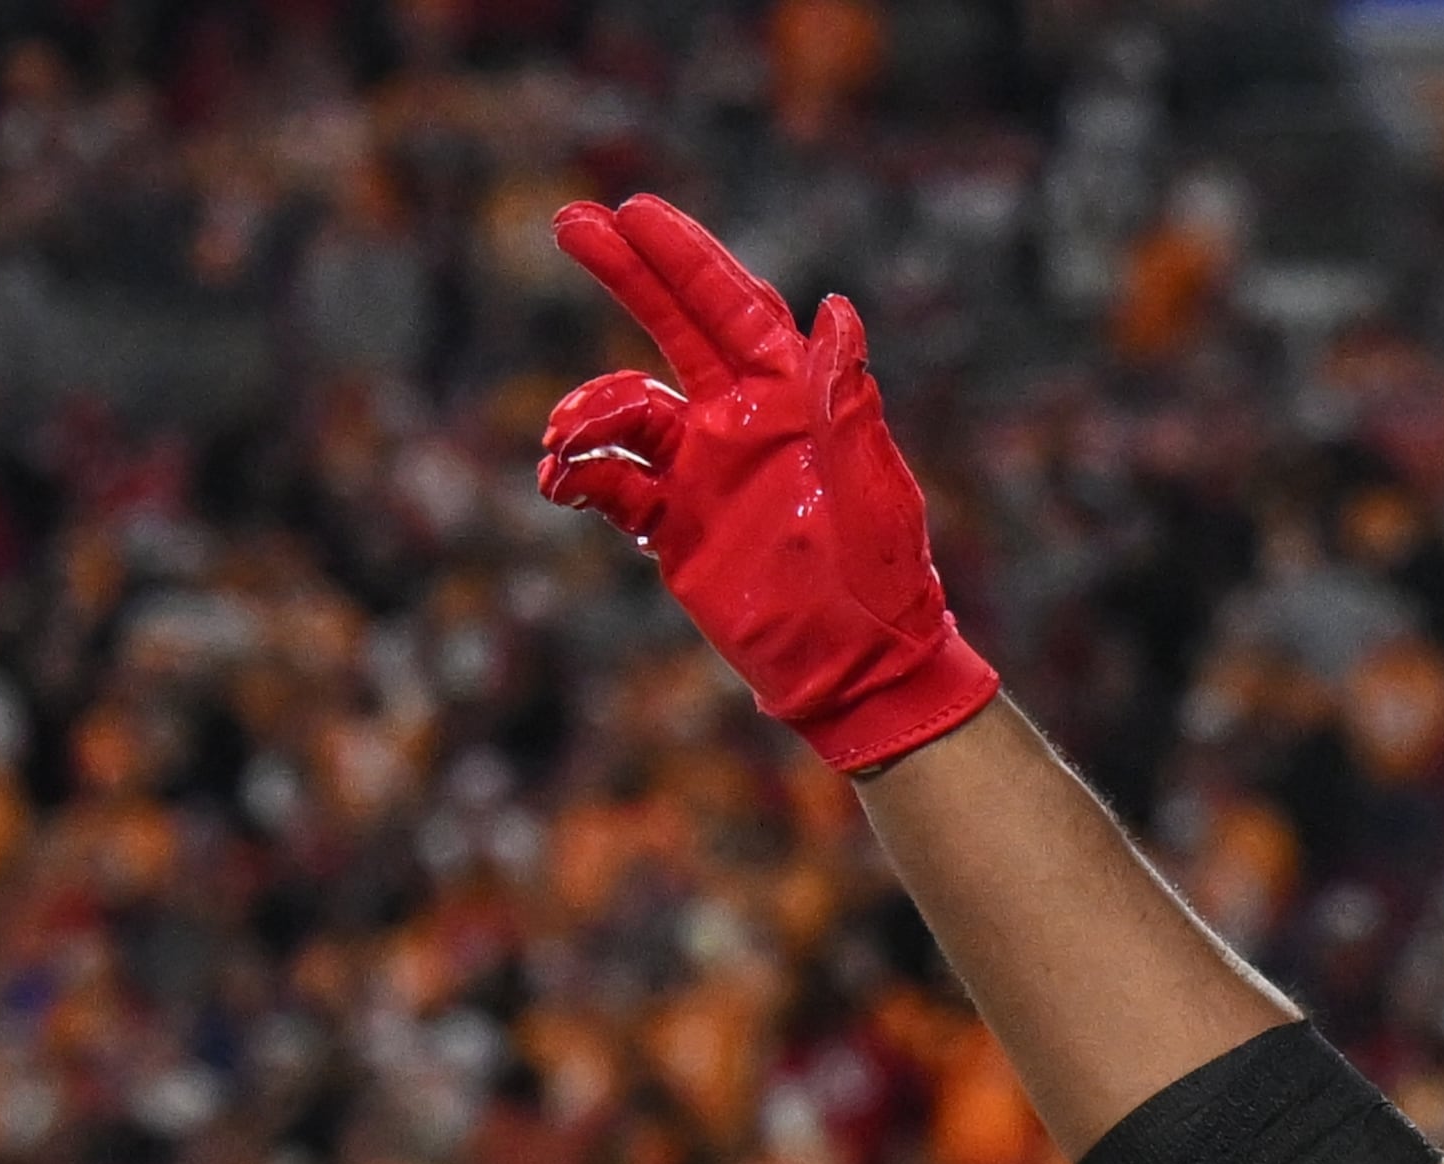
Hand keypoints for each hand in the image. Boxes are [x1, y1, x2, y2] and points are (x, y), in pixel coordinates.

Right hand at [540, 196, 997, 773]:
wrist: (859, 671)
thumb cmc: (884, 579)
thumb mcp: (873, 489)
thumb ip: (847, 402)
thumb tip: (836, 308)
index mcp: (794, 400)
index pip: (732, 308)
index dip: (685, 258)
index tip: (633, 211)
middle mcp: (743, 422)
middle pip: (673, 326)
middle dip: (626, 273)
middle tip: (568, 221)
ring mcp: (705, 472)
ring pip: (626, 411)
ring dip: (588, 412)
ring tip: (564, 440)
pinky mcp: (675, 527)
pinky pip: (611, 485)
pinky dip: (579, 477)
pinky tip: (559, 481)